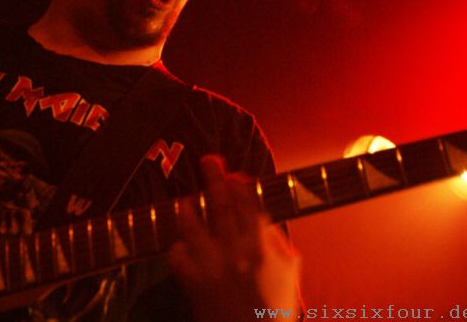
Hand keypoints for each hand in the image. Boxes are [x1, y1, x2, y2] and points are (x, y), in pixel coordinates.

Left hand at [168, 156, 300, 321]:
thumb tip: (261, 215)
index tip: (234, 173)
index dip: (240, 185)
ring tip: (188, 201)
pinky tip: (183, 244)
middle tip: (208, 159)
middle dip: (214, 178)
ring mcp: (209, 266)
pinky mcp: (191, 282)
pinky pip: (176, 254)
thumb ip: (276, 241)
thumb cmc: (274, 310)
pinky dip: (178, 246)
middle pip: (220, 205)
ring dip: (188, 207)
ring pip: (191, 224)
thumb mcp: (289, 273)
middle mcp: (233, 252)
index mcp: (260, 249)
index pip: (248, 205)